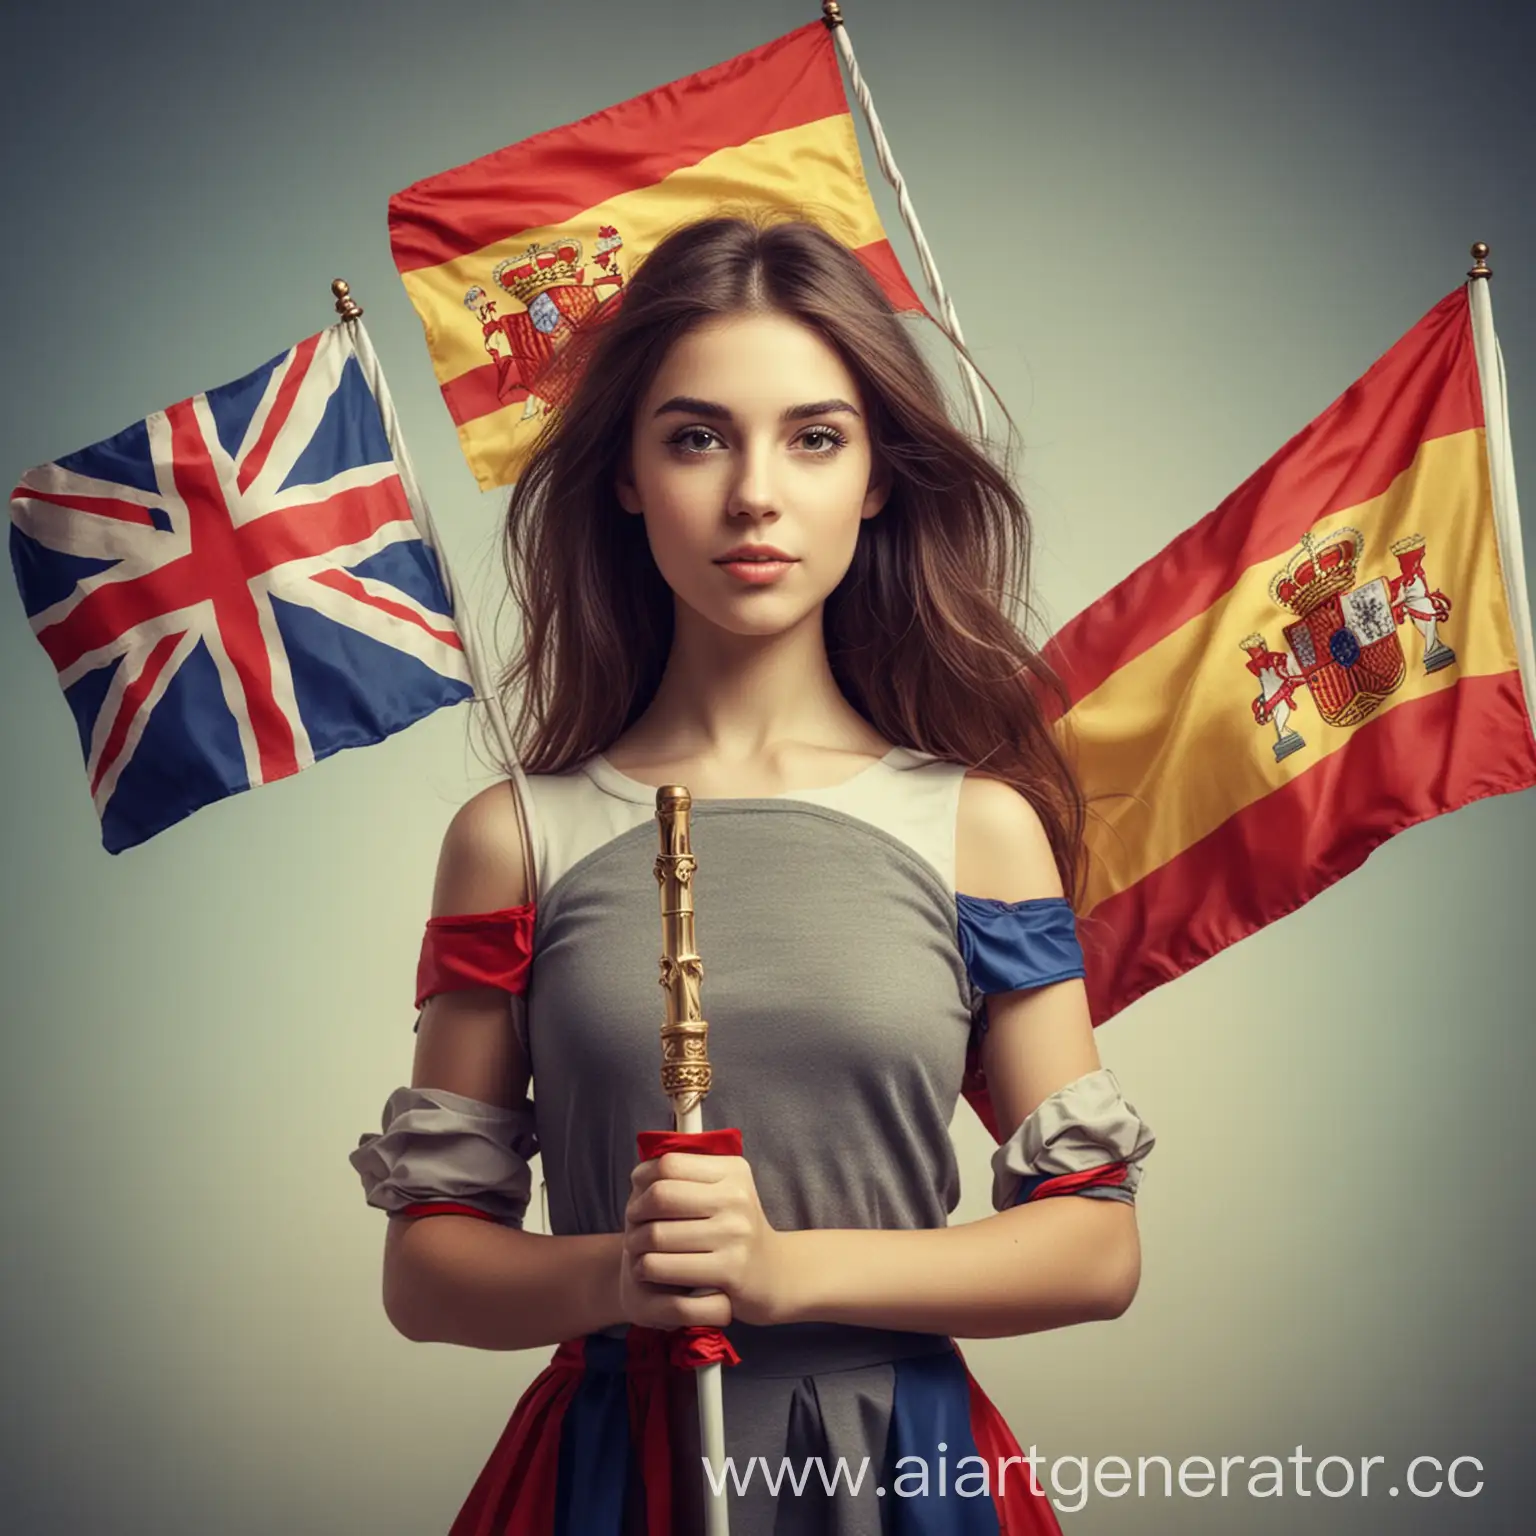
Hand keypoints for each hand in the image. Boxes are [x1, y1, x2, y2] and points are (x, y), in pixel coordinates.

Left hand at [620, 1151, 792, 1329]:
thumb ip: (689, 1176)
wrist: (774, 1275)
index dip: (644, 1177)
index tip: (638, 1192)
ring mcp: (735, 1235)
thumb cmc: (735, 1229)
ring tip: (636, 1248)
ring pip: (657, 1234)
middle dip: (636, 1211)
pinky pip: (664, 1266)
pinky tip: (647, 1269)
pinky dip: (646, 1267)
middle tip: (632, 1223)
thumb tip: (641, 1170)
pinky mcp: (729, 1271)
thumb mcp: (724, 1191)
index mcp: (733, 1172)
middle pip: (661, 1196)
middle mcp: (737, 1199)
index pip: (670, 1163)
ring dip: (636, 1243)